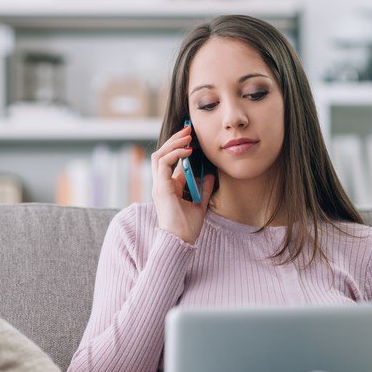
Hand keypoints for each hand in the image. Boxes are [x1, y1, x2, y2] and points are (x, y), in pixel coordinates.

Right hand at [151, 125, 215, 244]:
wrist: (180, 241)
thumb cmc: (187, 228)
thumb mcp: (200, 203)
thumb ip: (205, 189)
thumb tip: (212, 175)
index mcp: (168, 187)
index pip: (170, 161)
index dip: (179, 147)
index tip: (192, 139)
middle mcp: (161, 184)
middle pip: (162, 154)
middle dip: (174, 140)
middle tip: (188, 130)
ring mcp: (159, 185)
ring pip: (159, 155)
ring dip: (173, 143)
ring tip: (187, 136)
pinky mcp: (160, 188)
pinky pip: (163, 163)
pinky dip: (175, 154)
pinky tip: (188, 151)